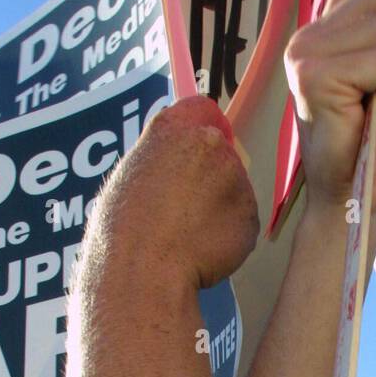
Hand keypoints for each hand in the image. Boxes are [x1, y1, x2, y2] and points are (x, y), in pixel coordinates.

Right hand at [87, 97, 258, 289]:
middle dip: (213, 174)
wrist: (144, 266)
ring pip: (234, 189)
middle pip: (224, 150)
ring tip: (188, 233)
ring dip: (221, 207)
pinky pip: (242, 223)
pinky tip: (202, 249)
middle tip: (186, 206)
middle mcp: (211, 142)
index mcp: (175, 127)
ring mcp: (236, 178)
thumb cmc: (125, 227)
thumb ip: (163, 158)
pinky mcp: (250, 214)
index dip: (201, 133)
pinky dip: (229, 237)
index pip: (203, 109)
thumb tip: (178, 166)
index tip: (195, 153)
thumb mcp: (133, 173)